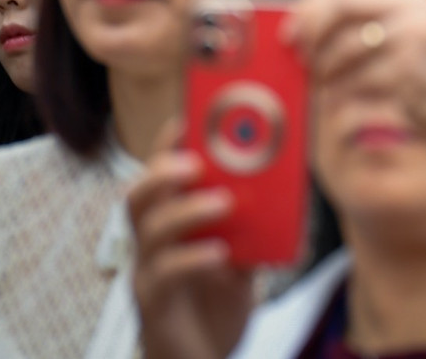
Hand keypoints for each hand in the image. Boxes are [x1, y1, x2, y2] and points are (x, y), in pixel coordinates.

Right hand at [127, 124, 254, 358]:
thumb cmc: (218, 303)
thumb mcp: (242, 255)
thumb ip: (254, 225)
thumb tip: (287, 183)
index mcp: (171, 225)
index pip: (160, 176)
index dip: (168, 145)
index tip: (188, 116)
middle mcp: (152, 246)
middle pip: (138, 198)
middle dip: (162, 171)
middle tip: (195, 160)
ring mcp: (149, 276)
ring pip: (148, 233)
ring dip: (185, 210)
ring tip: (224, 201)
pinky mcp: (156, 308)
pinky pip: (163, 277)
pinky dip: (191, 259)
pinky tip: (220, 255)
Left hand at [285, 0, 425, 147]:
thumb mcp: (410, 32)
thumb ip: (368, 21)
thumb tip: (304, 23)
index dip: (310, 8)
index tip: (291, 31)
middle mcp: (415, 7)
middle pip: (340, 7)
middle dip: (312, 33)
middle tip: (301, 57)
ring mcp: (414, 38)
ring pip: (343, 49)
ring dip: (325, 72)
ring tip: (326, 84)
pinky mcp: (409, 71)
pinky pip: (355, 80)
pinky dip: (341, 94)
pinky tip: (344, 100)